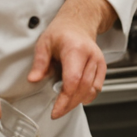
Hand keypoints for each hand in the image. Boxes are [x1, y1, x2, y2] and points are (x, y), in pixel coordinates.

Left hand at [29, 0, 112, 119]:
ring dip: (78, 101)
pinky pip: (98, 87)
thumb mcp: (44, 43)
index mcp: (76, 50)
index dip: (65, 99)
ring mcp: (99, 62)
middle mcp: (91, 56)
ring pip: (92, 90)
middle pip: (83, 88)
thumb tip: (34, 79)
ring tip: (64, 105)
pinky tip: (77, 98)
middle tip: (57, 112)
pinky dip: (88, 96)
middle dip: (69, 104)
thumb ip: (39, 62)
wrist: (78, 24)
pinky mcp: (102, 67)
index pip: (73, 80)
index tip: (55, 111)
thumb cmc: (62, 33)